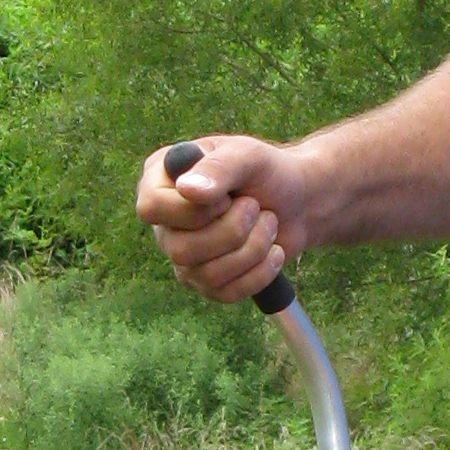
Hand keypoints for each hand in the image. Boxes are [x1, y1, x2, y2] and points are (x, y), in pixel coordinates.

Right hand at [135, 133, 314, 304]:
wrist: (298, 203)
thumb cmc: (267, 173)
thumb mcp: (247, 156)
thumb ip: (218, 168)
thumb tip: (187, 191)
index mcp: (160, 181)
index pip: (151, 207)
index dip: (193, 211)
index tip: (227, 197)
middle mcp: (165, 223)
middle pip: (180, 250)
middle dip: (232, 231)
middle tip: (256, 207)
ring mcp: (184, 257)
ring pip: (206, 275)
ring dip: (252, 249)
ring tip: (269, 223)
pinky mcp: (207, 283)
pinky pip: (226, 293)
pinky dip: (260, 272)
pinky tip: (273, 251)